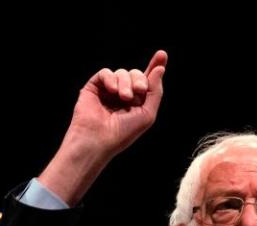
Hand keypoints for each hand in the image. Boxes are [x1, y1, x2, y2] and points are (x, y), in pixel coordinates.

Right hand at [39, 50, 167, 205]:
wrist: (99, 139)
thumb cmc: (124, 132)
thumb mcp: (148, 113)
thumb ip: (155, 91)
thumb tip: (160, 68)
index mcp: (138, 101)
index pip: (148, 80)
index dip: (155, 67)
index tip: (162, 54)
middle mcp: (124, 94)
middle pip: (136, 74)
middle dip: (140, 79)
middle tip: (139, 91)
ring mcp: (109, 90)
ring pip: (122, 72)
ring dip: (126, 83)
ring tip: (124, 98)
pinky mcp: (94, 87)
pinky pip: (105, 73)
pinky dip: (111, 79)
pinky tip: (112, 91)